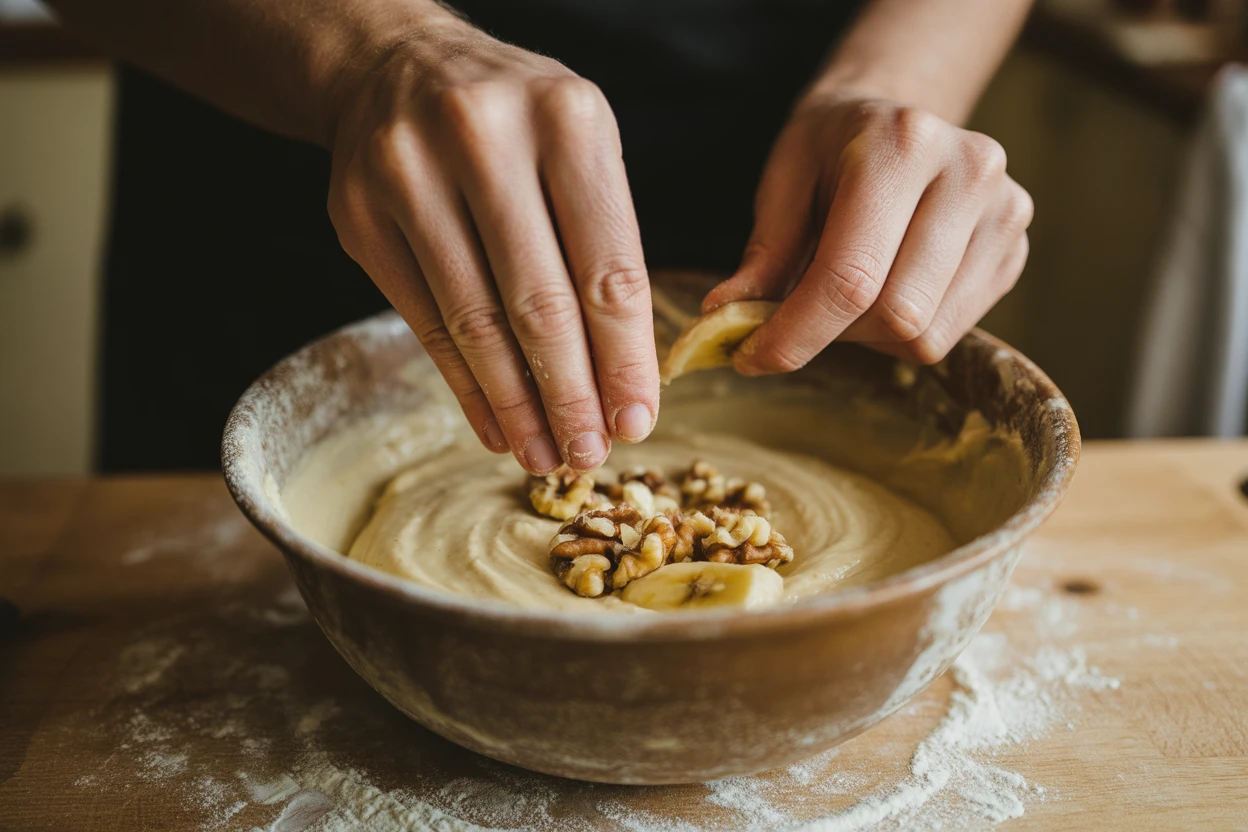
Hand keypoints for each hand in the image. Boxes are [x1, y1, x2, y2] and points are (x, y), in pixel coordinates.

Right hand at [326, 18, 657, 473]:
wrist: (396, 67)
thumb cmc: (516, 124)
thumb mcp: (580, 150)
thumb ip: (606, 250)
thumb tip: (622, 384)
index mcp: (566, 119)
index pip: (607, 268)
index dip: (624, 360)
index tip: (637, 420)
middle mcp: (484, 137)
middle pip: (539, 304)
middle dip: (570, 395)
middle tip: (590, 454)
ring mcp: (408, 173)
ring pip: (474, 322)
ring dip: (515, 405)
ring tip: (544, 455)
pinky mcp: (360, 214)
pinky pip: (423, 322)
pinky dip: (464, 385)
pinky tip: (494, 425)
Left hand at [703, 92, 1032, 370]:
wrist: (898, 117)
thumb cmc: (831, 149)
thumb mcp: (784, 181)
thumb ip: (763, 254)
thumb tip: (725, 320)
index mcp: (902, 145)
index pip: (850, 276)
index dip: (796, 333)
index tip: (752, 357)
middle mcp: (968, 173)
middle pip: (895, 314)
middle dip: (831, 334)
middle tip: (799, 317)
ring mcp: (1004, 211)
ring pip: (924, 334)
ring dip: (868, 338)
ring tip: (846, 296)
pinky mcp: (1015, 249)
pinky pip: (951, 334)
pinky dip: (902, 333)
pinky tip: (886, 289)